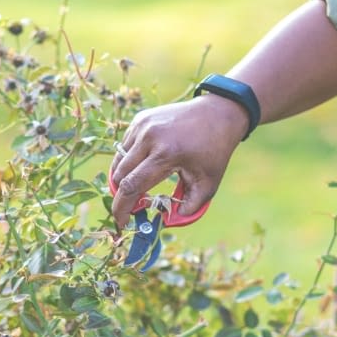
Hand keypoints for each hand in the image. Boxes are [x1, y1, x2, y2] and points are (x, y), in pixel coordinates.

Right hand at [108, 95, 248, 226]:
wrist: (217, 114)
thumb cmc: (214, 151)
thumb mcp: (208, 184)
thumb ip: (189, 208)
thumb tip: (166, 221)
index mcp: (166, 154)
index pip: (132, 186)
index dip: (122, 208)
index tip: (123, 222)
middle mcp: (150, 138)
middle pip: (121, 175)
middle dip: (121, 196)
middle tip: (132, 208)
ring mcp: (143, 126)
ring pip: (119, 160)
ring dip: (123, 178)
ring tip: (137, 188)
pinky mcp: (140, 119)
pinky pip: (125, 146)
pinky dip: (128, 161)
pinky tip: (143, 165)